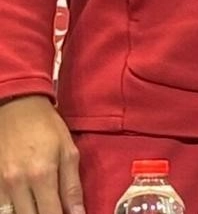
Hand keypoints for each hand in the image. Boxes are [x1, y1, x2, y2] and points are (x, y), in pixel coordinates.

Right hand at [0, 95, 83, 213]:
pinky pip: (0, 207)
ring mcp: (0, 184)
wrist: (16, 107)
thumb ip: (72, 186)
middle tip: (52, 210)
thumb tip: (78, 213)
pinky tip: (24, 205)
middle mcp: (17, 183)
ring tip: (39, 207)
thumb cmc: (46, 127)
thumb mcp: (68, 151)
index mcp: (42, 175)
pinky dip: (12, 209)